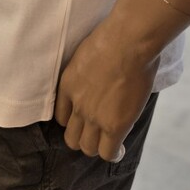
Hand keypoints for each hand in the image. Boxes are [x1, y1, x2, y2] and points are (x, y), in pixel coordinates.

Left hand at [54, 15, 159, 162]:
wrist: (128, 41)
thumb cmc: (114, 37)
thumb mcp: (89, 54)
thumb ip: (90, 72)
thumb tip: (102, 75)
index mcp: (68, 84)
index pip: (61, 116)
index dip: (74, 120)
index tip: (84, 118)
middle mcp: (77, 105)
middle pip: (71, 137)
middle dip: (83, 136)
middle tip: (98, 131)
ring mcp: (94, 117)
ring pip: (87, 148)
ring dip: (98, 145)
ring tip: (109, 139)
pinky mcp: (114, 125)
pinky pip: (108, 152)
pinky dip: (114, 152)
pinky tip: (120, 146)